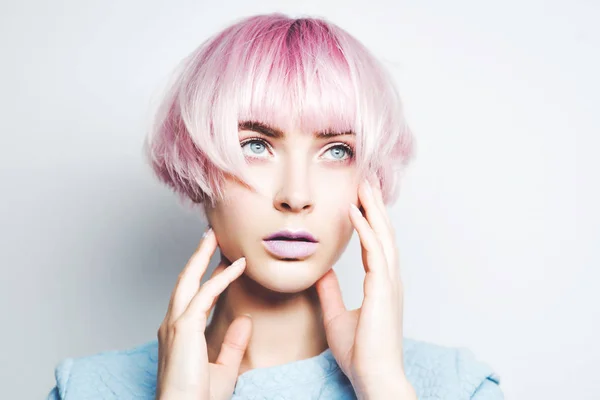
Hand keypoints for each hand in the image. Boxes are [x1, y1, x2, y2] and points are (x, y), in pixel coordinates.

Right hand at [155, 228, 251, 399]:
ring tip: (216, 237)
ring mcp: (175, 324)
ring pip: (189, 280)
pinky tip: (237, 266)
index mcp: (179, 333)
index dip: (205, 276)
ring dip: (203, 256)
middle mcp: (173, 324)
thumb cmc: (198, 397)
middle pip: (185, 280)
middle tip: (211, 236)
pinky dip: (222, 277)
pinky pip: (205, 294)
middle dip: (197, 256)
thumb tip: (246, 320)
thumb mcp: (224, 367)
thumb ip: (233, 342)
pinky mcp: (184, 327)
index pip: (192, 295)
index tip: (220, 260)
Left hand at [315, 177, 416, 399]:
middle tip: (367, 180)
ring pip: (382, 235)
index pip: (376, 243)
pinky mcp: (382, 289)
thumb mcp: (336, 316)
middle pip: (383, 232)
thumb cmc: (360, 353)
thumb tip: (321, 273)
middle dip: (375, 205)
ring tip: (363, 184)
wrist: (373, 376)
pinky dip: (364, 229)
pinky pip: (373, 251)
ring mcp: (389, 283)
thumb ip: (330, 292)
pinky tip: (354, 211)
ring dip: (373, 208)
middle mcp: (389, 279)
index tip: (361, 199)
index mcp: (381, 285)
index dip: (370, 219)